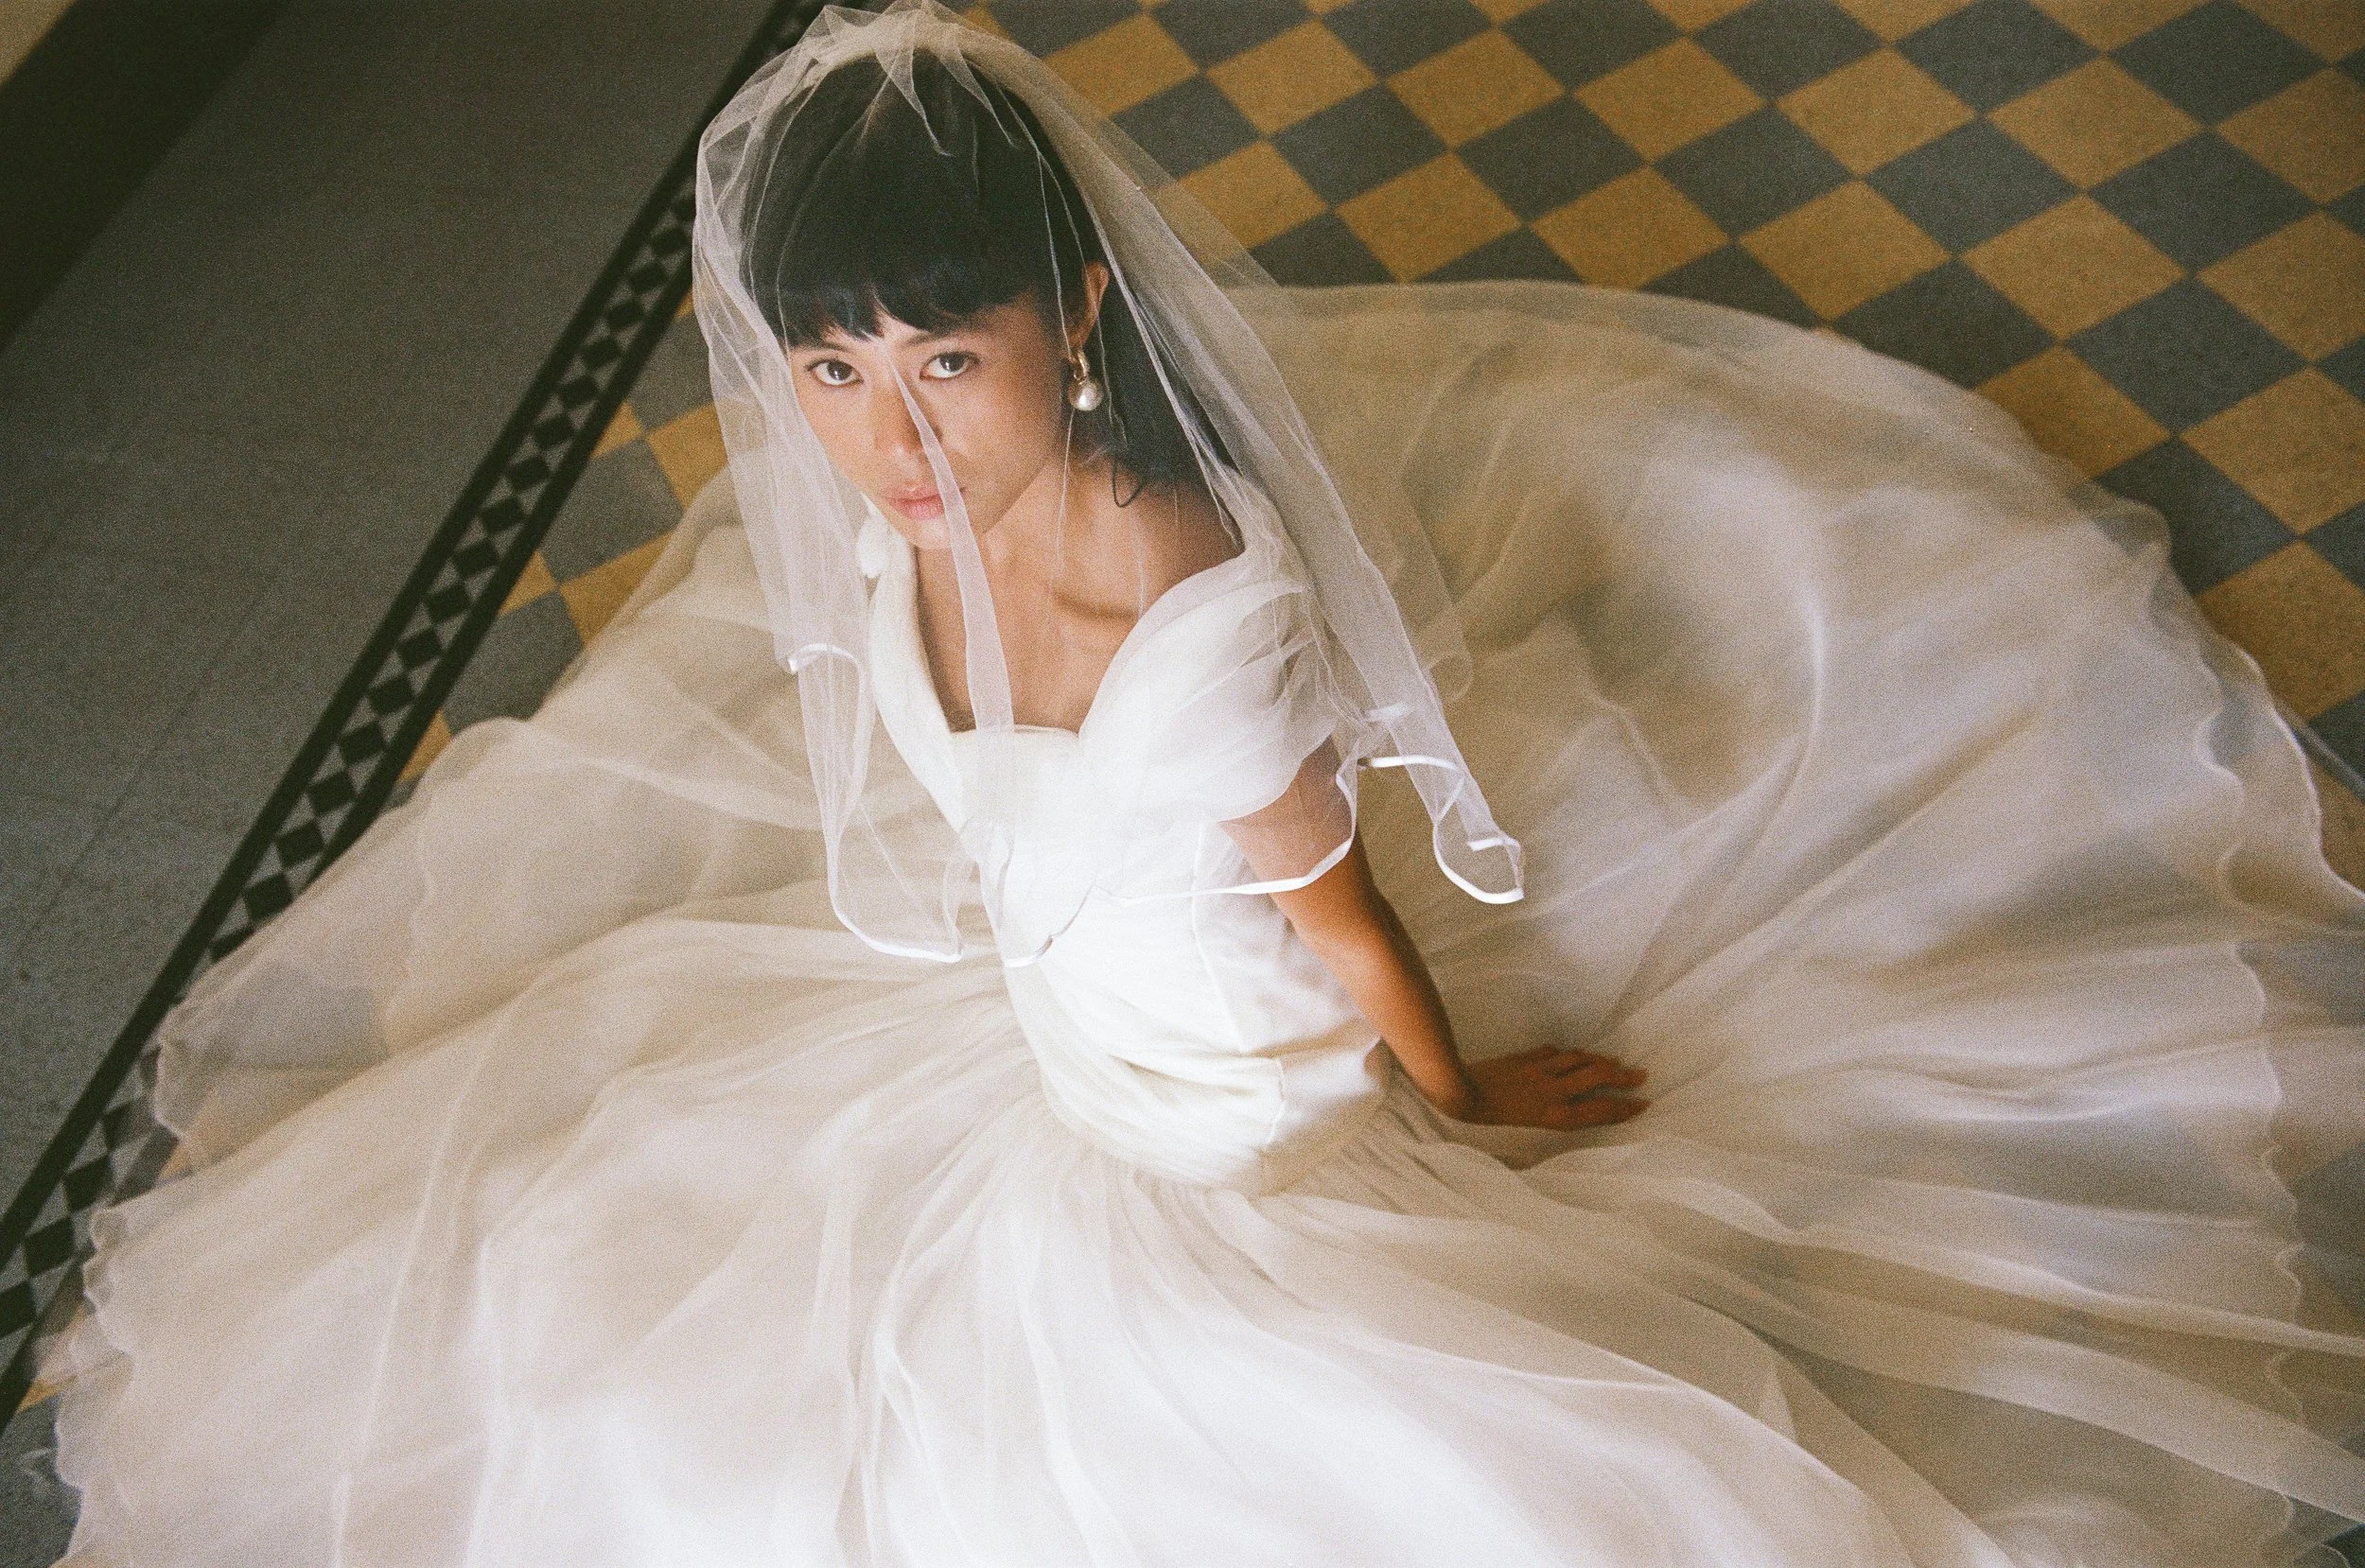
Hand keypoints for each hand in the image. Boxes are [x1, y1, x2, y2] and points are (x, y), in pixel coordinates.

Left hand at [1436, 1046, 1648, 1131]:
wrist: (1456, 1093)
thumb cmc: (1482, 1129)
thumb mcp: (1516, 1145)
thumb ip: (1539, 1143)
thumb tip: (1550, 1152)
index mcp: (1554, 1117)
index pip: (1600, 1110)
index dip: (1624, 1108)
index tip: (1643, 1105)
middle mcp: (1553, 1091)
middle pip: (1597, 1077)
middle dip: (1622, 1076)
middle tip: (1640, 1074)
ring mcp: (1539, 1071)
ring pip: (1578, 1059)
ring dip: (1599, 1059)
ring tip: (1614, 1060)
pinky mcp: (1523, 1059)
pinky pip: (1552, 1052)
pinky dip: (1566, 1053)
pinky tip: (1571, 1054)